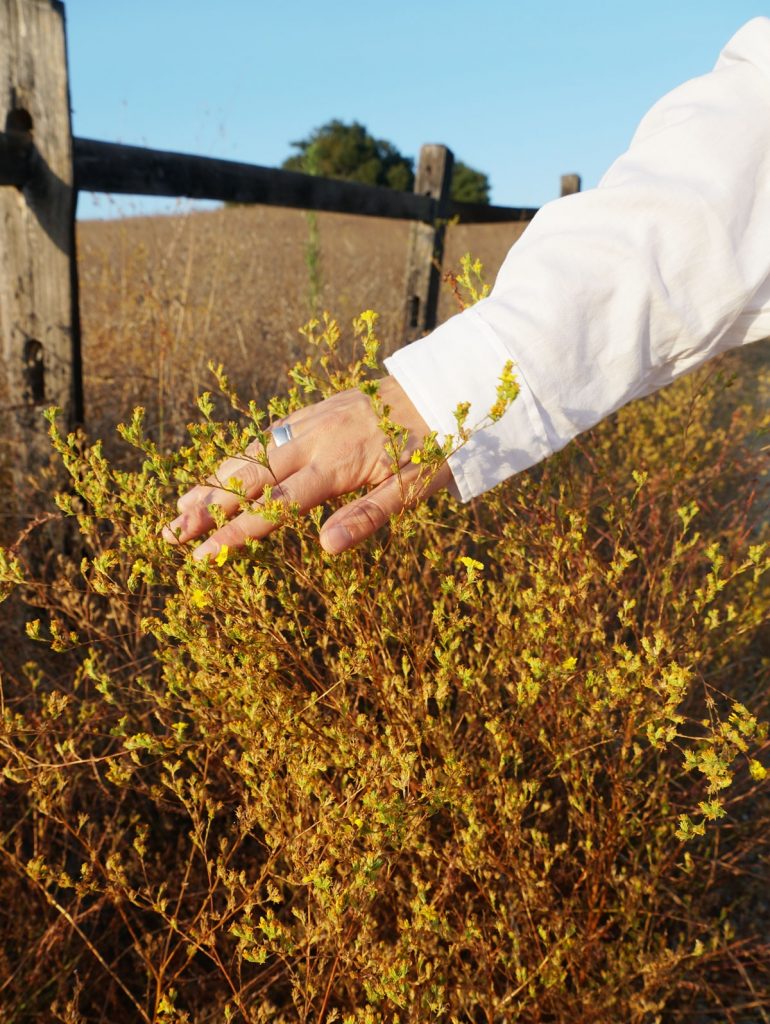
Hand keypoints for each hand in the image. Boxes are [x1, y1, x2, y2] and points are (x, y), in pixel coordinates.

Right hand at [162, 376, 451, 557]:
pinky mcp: (313, 410)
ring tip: (180, 505)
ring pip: (249, 451)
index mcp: (336, 465)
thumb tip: (324, 547)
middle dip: (205, 506)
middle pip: (247, 477)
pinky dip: (238, 453)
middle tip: (169, 532)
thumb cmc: (431, 447)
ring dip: (212, 478)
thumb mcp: (411, 489)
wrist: (441, 389)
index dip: (235, 532)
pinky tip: (222, 469)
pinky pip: (266, 433)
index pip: (275, 506)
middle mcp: (313, 440)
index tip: (201, 554)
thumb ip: (366, 517)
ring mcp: (310, 421)